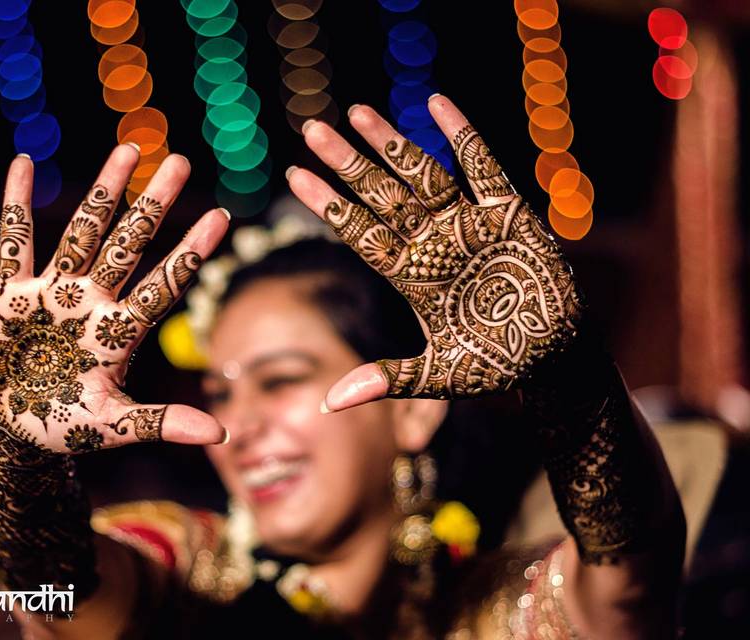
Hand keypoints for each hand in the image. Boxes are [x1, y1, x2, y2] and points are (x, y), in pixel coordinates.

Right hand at [0, 148, 229, 451]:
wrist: (11, 429)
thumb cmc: (65, 427)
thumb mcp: (113, 426)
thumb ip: (161, 422)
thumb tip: (221, 434)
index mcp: (119, 331)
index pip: (164, 283)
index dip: (190, 251)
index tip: (222, 216)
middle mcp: (91, 302)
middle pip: (128, 244)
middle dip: (152, 205)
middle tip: (181, 162)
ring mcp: (52, 293)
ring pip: (81, 232)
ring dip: (102, 193)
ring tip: (128, 150)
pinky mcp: (8, 294)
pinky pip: (12, 242)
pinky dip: (14, 205)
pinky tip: (22, 164)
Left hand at [288, 95, 583, 409]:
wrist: (554, 357)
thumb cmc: (495, 365)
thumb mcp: (440, 375)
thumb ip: (390, 378)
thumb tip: (329, 402)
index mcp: (411, 275)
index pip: (358, 232)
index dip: (327, 205)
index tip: (293, 176)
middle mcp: (433, 243)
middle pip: (381, 195)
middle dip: (348, 163)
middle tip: (312, 129)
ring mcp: (468, 225)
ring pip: (422, 175)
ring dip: (392, 144)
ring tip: (357, 112)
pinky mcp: (509, 214)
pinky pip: (484, 167)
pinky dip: (463, 136)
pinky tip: (437, 104)